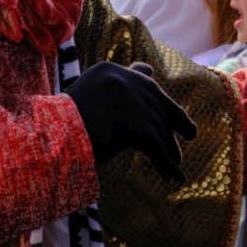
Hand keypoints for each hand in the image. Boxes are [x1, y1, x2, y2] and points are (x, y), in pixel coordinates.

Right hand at [67, 61, 197, 181]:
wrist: (54, 138)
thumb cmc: (63, 122)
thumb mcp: (88, 94)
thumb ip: (115, 87)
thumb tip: (147, 71)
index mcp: (109, 70)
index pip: (143, 78)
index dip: (155, 96)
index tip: (166, 103)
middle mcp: (126, 80)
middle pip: (158, 103)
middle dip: (176, 120)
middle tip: (191, 133)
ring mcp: (134, 103)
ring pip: (160, 129)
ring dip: (170, 150)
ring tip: (176, 165)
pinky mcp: (140, 128)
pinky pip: (159, 150)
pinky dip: (168, 165)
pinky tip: (175, 176)